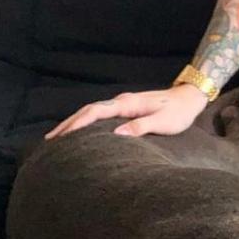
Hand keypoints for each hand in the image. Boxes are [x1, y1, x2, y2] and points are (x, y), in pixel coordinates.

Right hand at [44, 83, 208, 141]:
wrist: (190, 97)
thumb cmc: (179, 112)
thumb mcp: (163, 122)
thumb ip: (141, 127)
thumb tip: (116, 135)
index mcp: (127, 104)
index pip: (95, 112)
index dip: (76, 124)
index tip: (60, 137)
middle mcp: (121, 101)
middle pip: (88, 111)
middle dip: (68, 124)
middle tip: (49, 141)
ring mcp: (123, 104)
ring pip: (92, 112)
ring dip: (75, 123)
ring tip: (58, 138)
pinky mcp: (126, 108)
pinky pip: (100, 115)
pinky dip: (86, 122)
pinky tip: (81, 132)